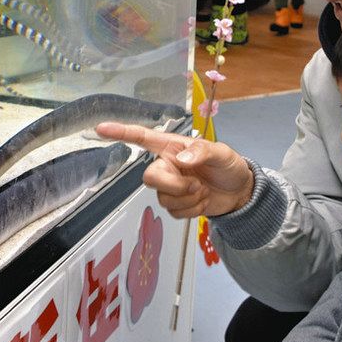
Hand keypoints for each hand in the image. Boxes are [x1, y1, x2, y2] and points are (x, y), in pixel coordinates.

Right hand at [94, 123, 254, 217]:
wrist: (240, 192)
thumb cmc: (229, 165)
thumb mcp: (222, 153)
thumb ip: (202, 151)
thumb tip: (181, 161)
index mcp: (173, 147)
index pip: (143, 138)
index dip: (121, 132)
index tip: (101, 129)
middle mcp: (167, 165)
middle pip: (150, 178)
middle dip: (173, 186)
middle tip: (195, 186)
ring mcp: (171, 186)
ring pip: (163, 198)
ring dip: (188, 199)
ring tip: (204, 192)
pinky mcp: (177, 204)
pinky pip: (173, 212)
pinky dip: (191, 211)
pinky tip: (202, 202)